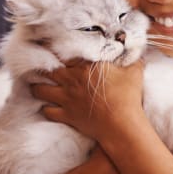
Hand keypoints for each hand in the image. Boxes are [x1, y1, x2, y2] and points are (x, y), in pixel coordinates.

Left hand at [30, 59, 144, 141]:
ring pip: (41, 90)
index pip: (66, 54)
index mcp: (85, 66)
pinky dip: (45, 109)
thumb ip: (133, 60)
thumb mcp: (134, 72)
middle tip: (40, 67)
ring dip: (37, 88)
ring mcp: (67, 98)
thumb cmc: (127, 96)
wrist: (121, 123)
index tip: (54, 49)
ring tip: (35, 85)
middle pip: (49, 71)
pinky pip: (48, 111)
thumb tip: (137, 51)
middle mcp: (71, 80)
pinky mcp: (67, 115)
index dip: (59, 52)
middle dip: (43, 69)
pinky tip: (46, 107)